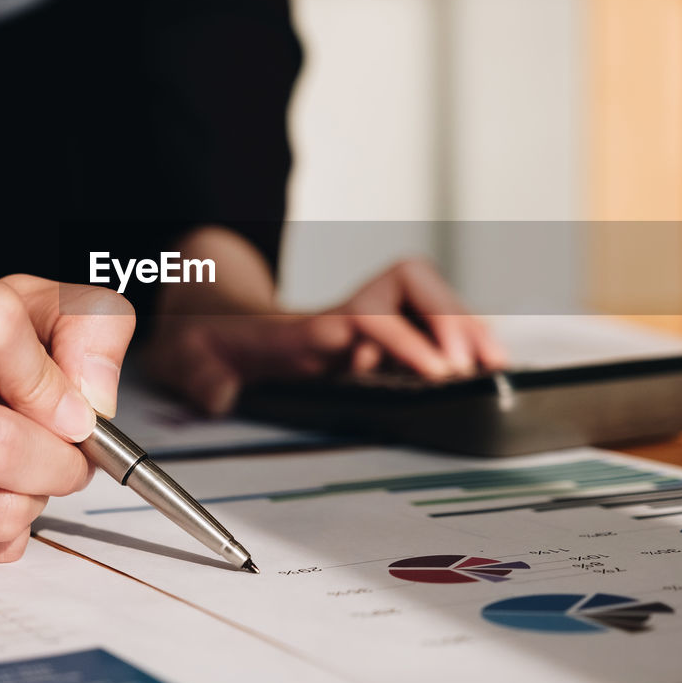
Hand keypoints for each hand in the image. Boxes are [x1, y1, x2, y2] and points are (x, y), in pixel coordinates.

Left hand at [145, 257, 504, 414]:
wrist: (208, 317)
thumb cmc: (204, 339)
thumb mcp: (186, 359)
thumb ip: (201, 376)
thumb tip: (218, 395)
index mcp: (295, 327)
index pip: (353, 318)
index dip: (388, 334)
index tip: (426, 364)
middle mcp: (338, 316)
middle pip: (406, 287)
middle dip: (444, 319)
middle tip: (466, 365)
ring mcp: (361, 322)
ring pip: (426, 298)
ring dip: (464, 323)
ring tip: (495, 361)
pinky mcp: (376, 336)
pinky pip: (431, 322)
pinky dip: (463, 335)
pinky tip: (487, 359)